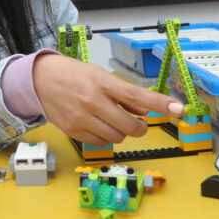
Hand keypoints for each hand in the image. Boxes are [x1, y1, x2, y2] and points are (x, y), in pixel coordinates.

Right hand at [33, 54, 184, 145]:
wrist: (40, 80)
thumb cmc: (74, 75)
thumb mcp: (100, 75)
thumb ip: (123, 94)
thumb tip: (144, 110)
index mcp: (103, 83)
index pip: (137, 95)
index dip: (160, 104)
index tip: (178, 109)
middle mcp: (93, 101)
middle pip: (130, 127)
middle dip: (139, 128)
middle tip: (137, 123)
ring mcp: (82, 118)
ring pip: (116, 137)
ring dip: (121, 132)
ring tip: (111, 120)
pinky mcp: (73, 131)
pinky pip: (100, 142)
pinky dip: (105, 137)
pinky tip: (98, 126)